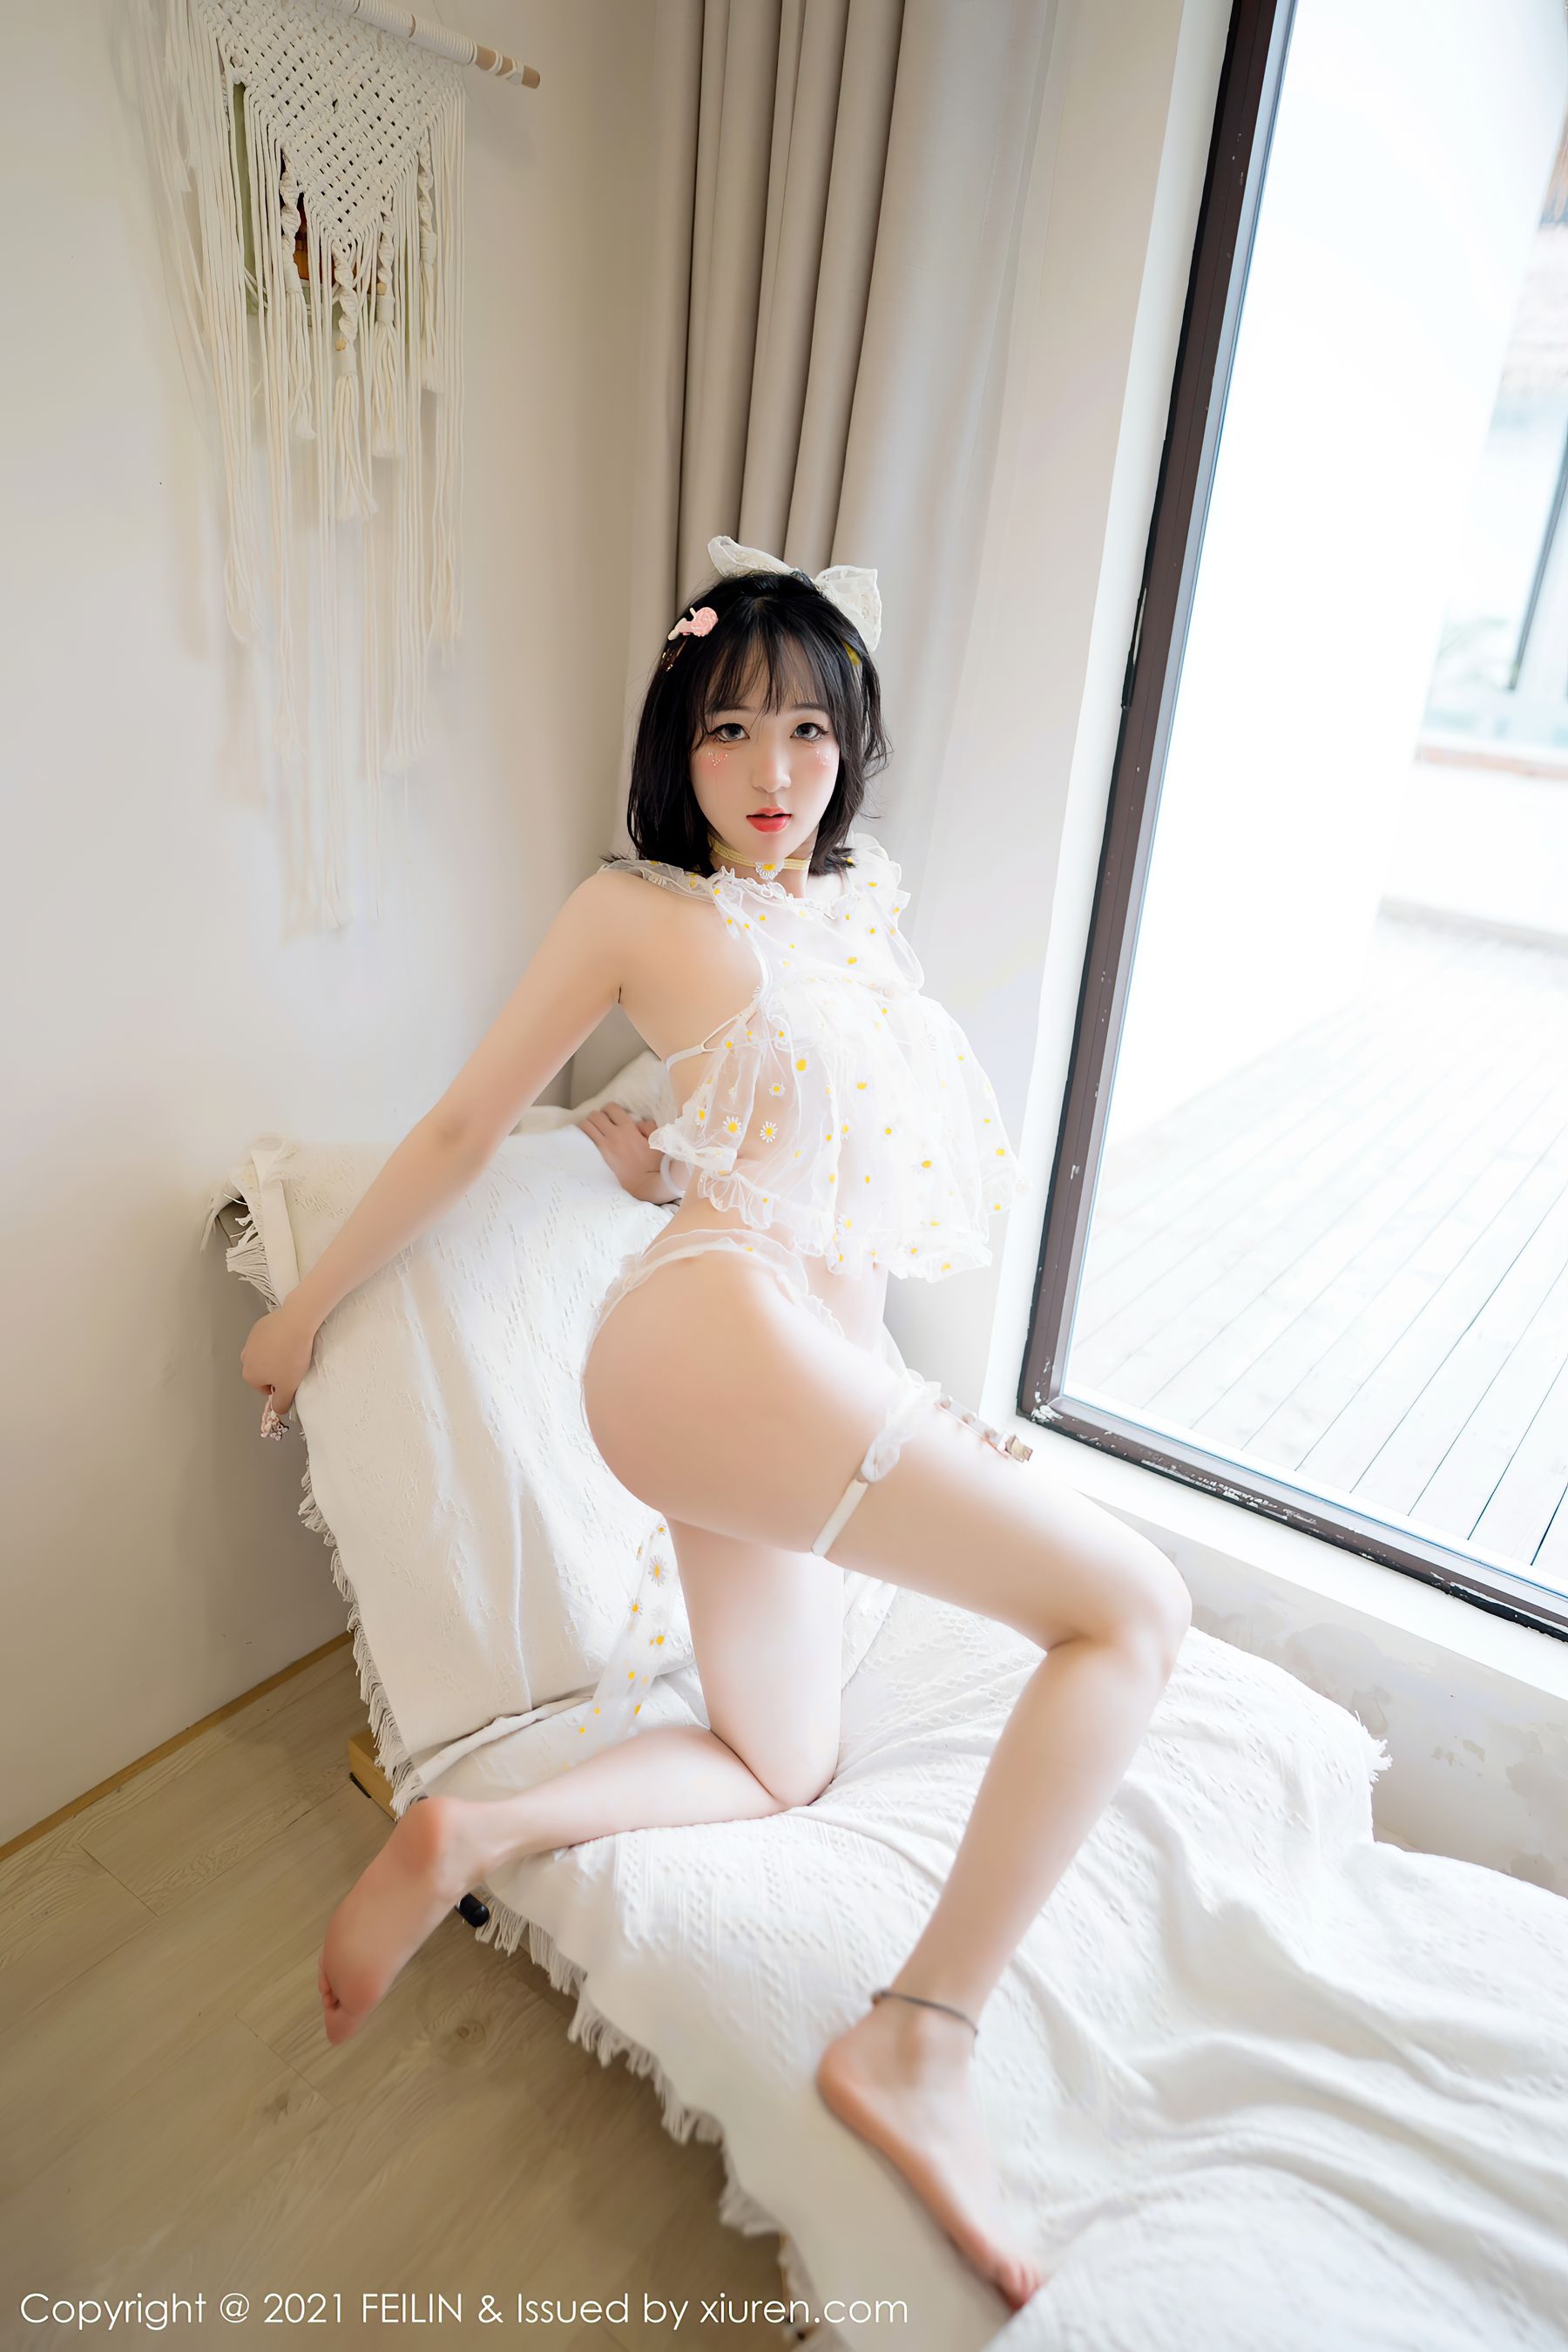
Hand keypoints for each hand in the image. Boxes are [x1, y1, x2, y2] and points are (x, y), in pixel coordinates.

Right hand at [240, 1301, 317, 1421]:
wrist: (295, 1323)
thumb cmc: (291, 1355)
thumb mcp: (289, 1388)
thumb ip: (281, 1403)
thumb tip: (278, 1409)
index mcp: (249, 1375)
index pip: (266, 1388)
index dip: (281, 1385)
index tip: (290, 1378)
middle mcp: (245, 1358)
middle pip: (264, 1371)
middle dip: (277, 1370)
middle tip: (293, 1365)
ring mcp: (250, 1341)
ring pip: (266, 1355)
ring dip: (278, 1355)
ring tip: (293, 1350)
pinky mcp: (259, 1327)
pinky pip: (269, 1339)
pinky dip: (278, 1340)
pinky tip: (289, 1337)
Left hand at [575, 1103, 677, 1202]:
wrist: (645, 1183)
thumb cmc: (654, 1162)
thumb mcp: (656, 1139)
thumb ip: (647, 1126)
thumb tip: (637, 1123)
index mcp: (628, 1128)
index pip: (611, 1108)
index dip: (611, 1109)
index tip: (613, 1115)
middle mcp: (613, 1134)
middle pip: (595, 1115)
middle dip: (598, 1116)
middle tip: (603, 1123)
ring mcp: (604, 1146)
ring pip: (586, 1126)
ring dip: (589, 1125)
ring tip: (595, 1130)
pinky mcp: (600, 1157)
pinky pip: (586, 1139)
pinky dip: (586, 1135)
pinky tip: (591, 1138)